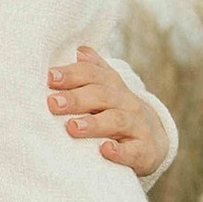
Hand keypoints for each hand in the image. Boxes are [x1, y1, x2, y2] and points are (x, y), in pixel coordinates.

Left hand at [48, 43, 165, 175]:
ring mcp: (137, 126)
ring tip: (72, 127)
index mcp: (113, 86)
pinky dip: (120, 151)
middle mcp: (126, 102)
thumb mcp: (108, 90)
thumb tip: (80, 50)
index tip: (50, 77)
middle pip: (101, 96)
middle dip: (76, 99)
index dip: (72, 75)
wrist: (152, 141)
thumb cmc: (117, 112)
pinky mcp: (144, 151)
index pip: (93, 74)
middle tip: (53, 103)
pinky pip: (133, 151)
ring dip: (94, 124)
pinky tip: (105, 150)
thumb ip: (93, 71)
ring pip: (116, 121)